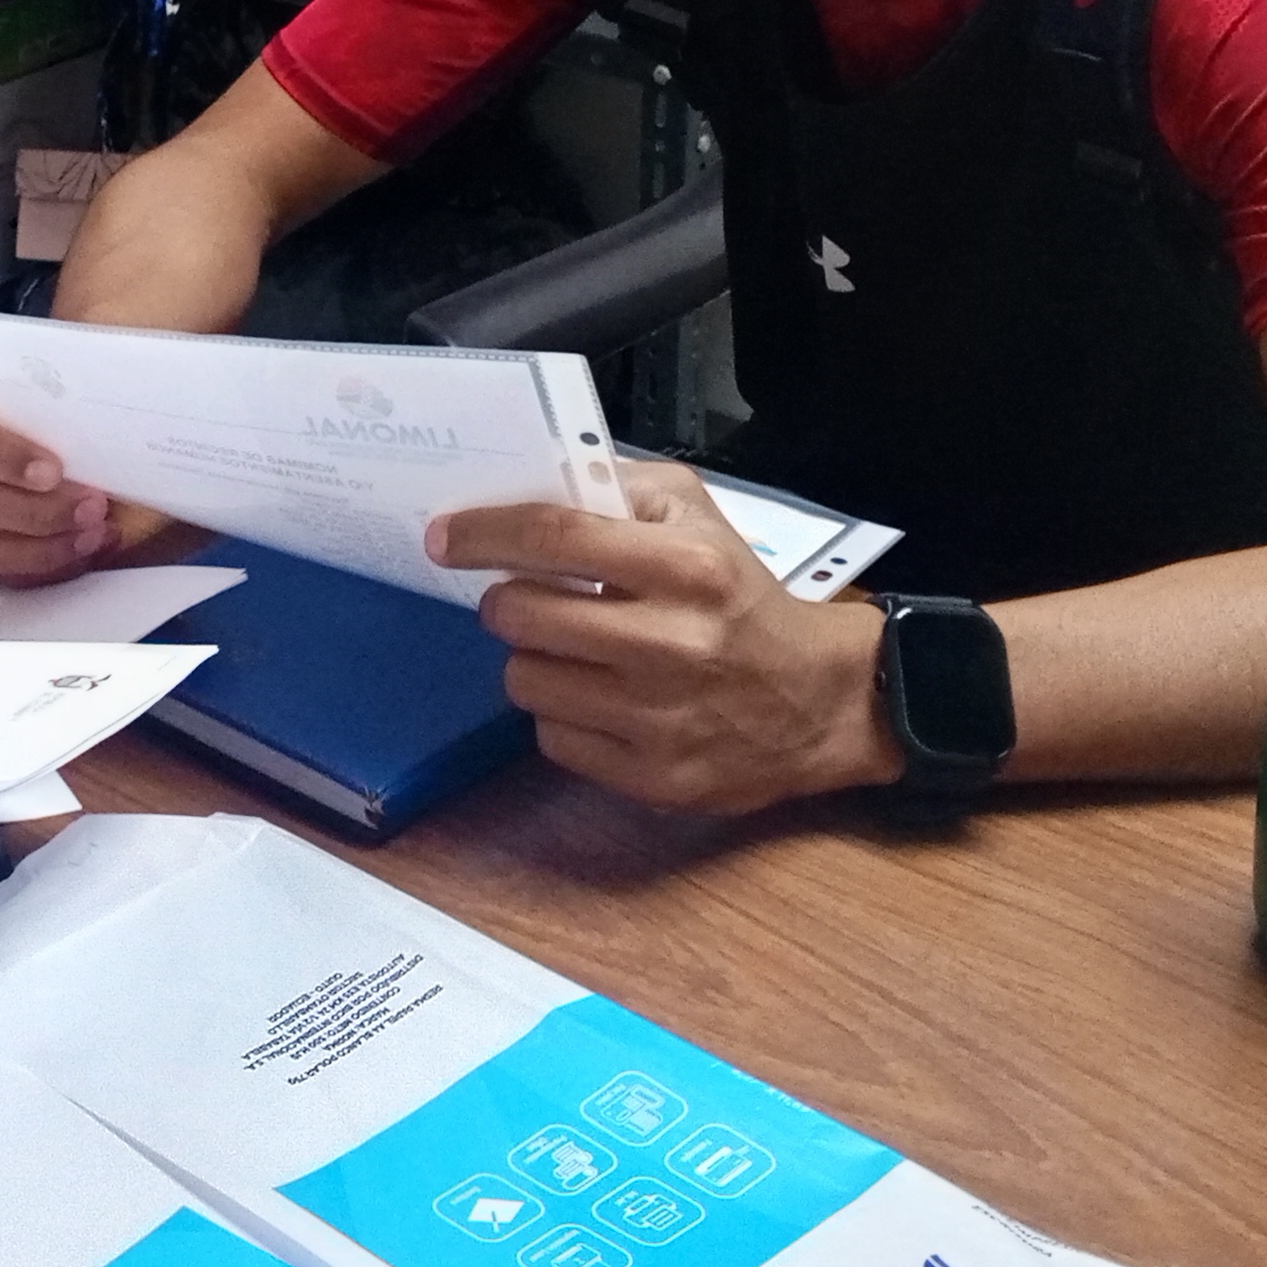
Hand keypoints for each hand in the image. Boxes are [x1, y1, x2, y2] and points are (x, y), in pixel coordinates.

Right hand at [0, 371, 117, 584]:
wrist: (43, 412)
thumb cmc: (45, 390)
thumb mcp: (59, 364)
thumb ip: (77, 370)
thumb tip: (121, 375)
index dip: (2, 456)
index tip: (53, 470)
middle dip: (35, 512)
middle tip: (92, 506)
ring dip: (40, 549)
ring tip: (92, 534)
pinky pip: (0, 571)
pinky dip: (48, 566)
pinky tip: (89, 549)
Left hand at [442, 463, 899, 815]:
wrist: (822, 701)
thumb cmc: (743, 597)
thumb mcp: (701, 517)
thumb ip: (620, 489)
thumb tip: (531, 487)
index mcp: (685, 567)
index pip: (556, 537)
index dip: (485, 534)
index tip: (443, 539)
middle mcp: (671, 644)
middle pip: (522, 615)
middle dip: (510, 603)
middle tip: (531, 601)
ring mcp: (660, 719)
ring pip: (525, 681)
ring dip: (534, 661)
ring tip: (575, 653)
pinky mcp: (654, 779)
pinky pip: (553, 738)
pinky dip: (563, 715)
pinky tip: (601, 700)